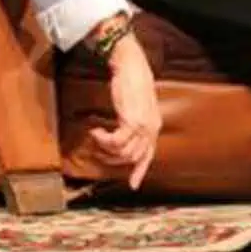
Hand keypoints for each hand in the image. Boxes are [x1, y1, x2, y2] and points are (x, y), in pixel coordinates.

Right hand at [89, 32, 161, 188]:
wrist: (132, 66)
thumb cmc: (133, 82)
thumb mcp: (138, 105)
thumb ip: (136, 120)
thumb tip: (127, 131)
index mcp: (154, 126)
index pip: (149, 154)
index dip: (140, 170)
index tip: (133, 185)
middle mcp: (151, 129)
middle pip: (133, 157)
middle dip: (113, 159)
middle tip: (98, 151)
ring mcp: (143, 126)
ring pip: (123, 153)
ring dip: (106, 148)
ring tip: (96, 137)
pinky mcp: (132, 121)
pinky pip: (116, 142)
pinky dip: (103, 140)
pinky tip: (96, 131)